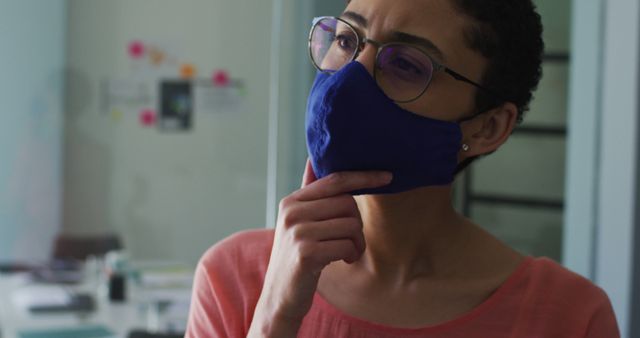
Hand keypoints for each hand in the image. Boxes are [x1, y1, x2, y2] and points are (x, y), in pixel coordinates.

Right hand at [248, 159, 391, 336]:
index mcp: (292, 201)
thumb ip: (309, 194)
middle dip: (358, 224)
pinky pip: (347, 245)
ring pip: (351, 224)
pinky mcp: (306, 253)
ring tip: (346, 252)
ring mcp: (297, 232)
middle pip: (347, 203)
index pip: (334, 180)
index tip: (388, 176)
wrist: (280, 297)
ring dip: (356, 242)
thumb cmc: (298, 257)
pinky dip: (351, 254)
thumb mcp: (297, 222)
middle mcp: (292, 212)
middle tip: (351, 240)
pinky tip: (341, 261)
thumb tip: (312, 159)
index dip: (363, 176)